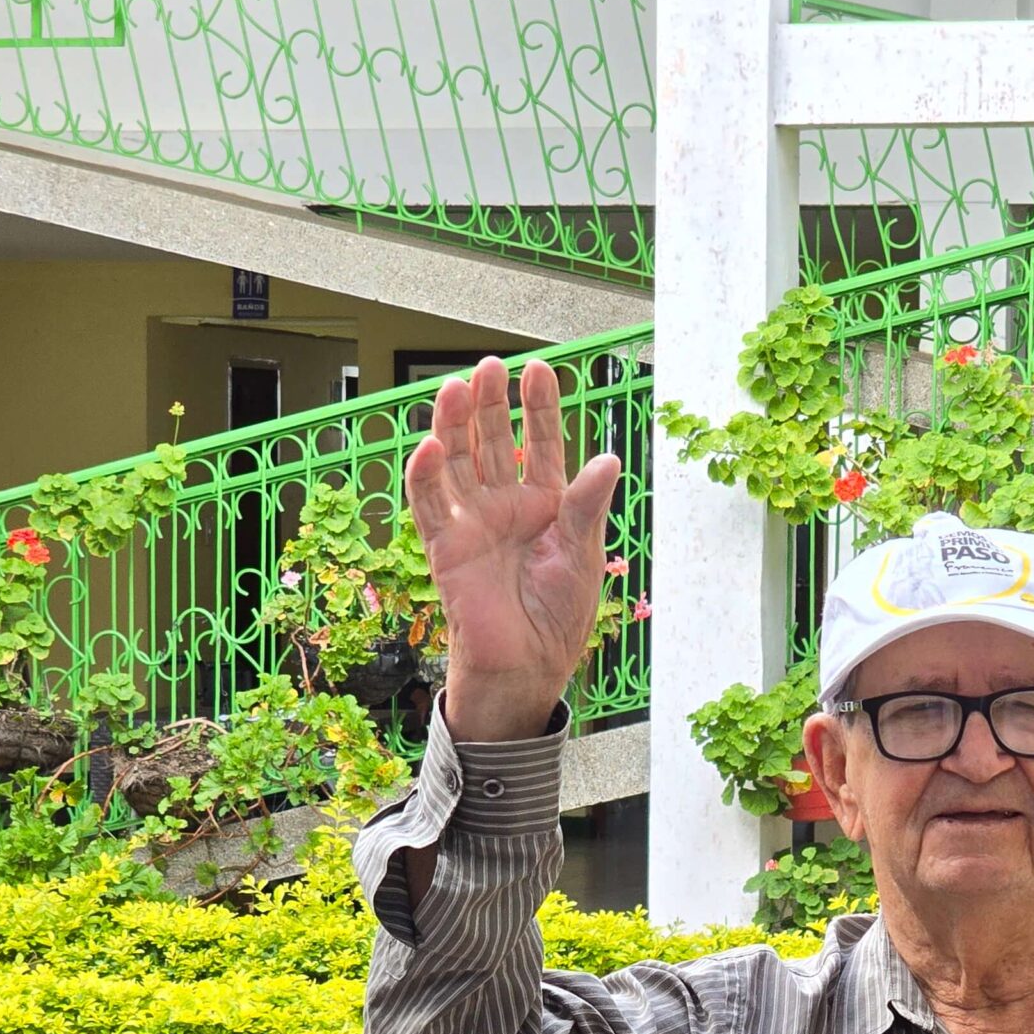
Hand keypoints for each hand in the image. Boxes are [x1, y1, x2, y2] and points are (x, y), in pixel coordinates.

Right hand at [404, 353, 620, 743]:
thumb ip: (587, 507)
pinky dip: (426, 474)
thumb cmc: (558, 617)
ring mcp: (474, 521)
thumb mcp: (582, 555)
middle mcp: (507, 505)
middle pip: (494, 442)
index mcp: (547, 505)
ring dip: (454, 424)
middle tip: (489, 368)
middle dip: (491, 404)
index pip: (542, 444)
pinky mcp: (446, 545)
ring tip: (455, 387)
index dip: (540, 408)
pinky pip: (430, 504)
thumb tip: (608, 459)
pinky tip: (429, 445)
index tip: (539, 371)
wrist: (527, 665)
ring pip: (459, 461)